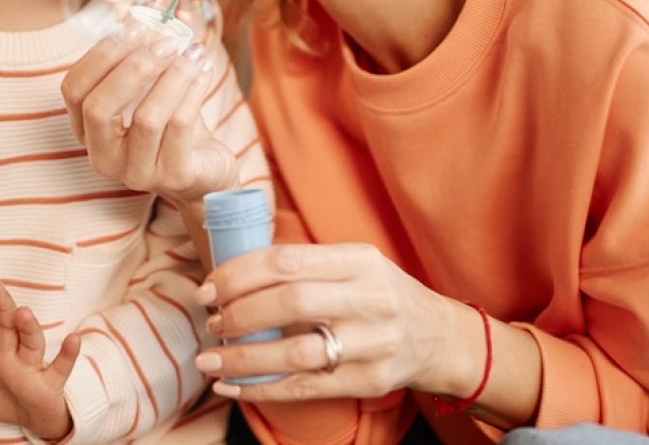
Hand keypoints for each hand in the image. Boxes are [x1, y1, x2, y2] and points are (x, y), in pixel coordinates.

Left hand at [0, 281, 79, 439]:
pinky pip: (61, 367)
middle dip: (1, 307)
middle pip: (7, 326)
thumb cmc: (9, 399)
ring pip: (32, 342)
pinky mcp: (52, 383)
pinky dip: (68, 354)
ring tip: (23, 313)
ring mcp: (33, 367)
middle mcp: (12, 355)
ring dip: (28, 328)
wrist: (39, 418)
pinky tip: (73, 339)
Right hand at [61, 23, 237, 204]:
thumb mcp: (152, 86)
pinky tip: (204, 72)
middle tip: (167, 42)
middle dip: (135, 66)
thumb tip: (159, 1)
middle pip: (100, 107)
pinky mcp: (173, 177)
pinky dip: (194, 91)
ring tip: (194, 53)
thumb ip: (146, 50)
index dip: (101, 55)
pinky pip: (180, 128)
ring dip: (173, 76)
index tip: (135, 28)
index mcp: (86, 129)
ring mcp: (136, 172)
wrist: (207, 170)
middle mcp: (103, 156)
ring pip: (148, 117)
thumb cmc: (172, 123)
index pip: (73, 89)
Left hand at [192, 243, 482, 403]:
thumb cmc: (380, 294)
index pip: (287, 262)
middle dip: (239, 314)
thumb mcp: (354, 264)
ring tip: (210, 360)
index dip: (240, 275)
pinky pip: (306, 388)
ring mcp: (373, 343)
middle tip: (211, 321)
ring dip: (243, 358)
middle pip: (290, 303)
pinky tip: (232, 387)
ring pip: (296, 352)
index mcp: (359, 260)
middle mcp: (369, 299)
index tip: (210, 287)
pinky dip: (262, 388)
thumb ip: (305, 265)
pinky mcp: (370, 380)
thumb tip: (233, 272)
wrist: (438, 337)